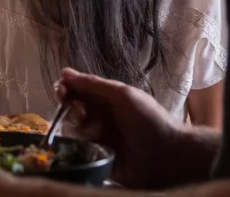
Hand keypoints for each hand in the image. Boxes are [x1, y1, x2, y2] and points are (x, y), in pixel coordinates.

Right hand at [55, 67, 186, 188]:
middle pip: (70, 109)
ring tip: (97, 132)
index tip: (62, 91)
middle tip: (83, 113)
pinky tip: (92, 145)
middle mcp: (99, 116)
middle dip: (72, 109)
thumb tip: (64, 72)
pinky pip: (77, 150)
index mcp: (106, 99)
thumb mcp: (123, 95)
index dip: (66, 89)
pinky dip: (79, 146)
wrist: (167, 157)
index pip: (77, 90)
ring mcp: (96, 138)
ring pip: (71, 129)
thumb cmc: (149, 120)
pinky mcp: (95, 157)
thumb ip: (93, 84)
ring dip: (81, 128)